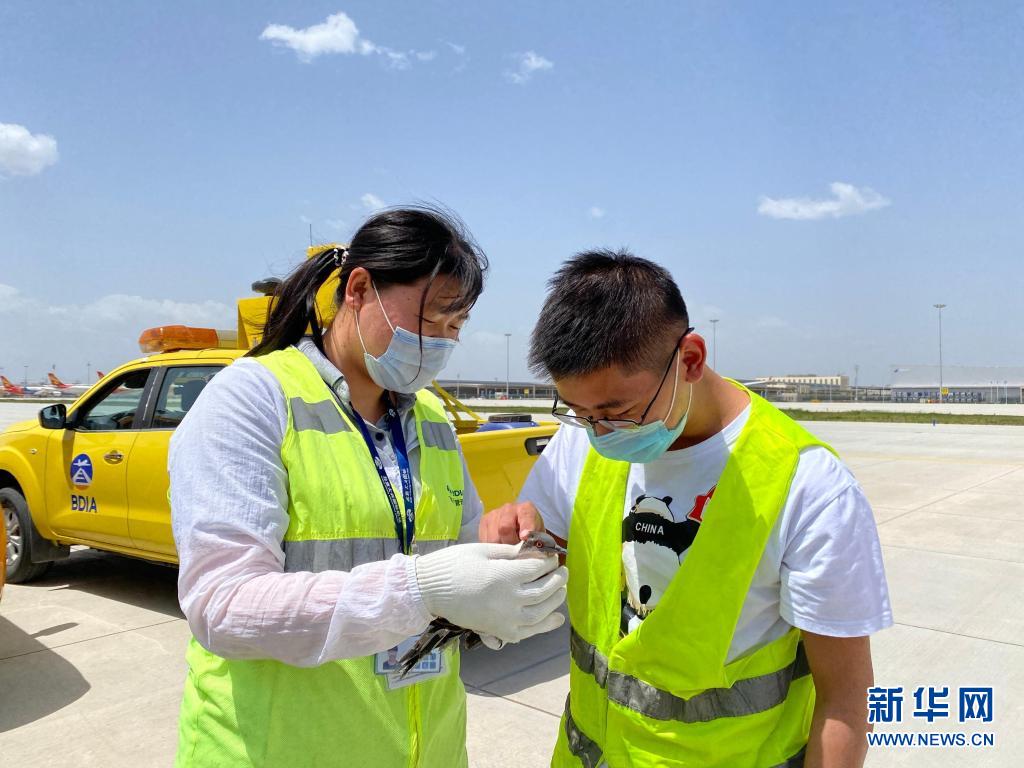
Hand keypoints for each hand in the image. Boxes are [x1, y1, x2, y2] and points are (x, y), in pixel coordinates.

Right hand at [414, 543, 566, 642]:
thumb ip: (511, 553)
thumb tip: (534, 552)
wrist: (429, 590)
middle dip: (558, 580)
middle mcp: (509, 599)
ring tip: (561, 591)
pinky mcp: (498, 631)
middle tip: (562, 572)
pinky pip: (526, 632)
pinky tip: (554, 619)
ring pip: (541, 613)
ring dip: (556, 602)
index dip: (549, 562)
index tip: (552, 557)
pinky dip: (543, 626)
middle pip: (545, 590)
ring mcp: (505, 618)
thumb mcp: (483, 550)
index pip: (538, 569)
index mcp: (505, 575)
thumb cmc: (454, 564)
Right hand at [479, 501, 544, 544]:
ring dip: (500, 549)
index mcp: (527, 509)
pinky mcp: (484, 521)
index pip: (526, 516)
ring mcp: (494, 513)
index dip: (526, 527)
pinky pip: (484, 540)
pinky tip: (498, 547)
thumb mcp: (538, 537)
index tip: (525, 537)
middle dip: (509, 545)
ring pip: (493, 537)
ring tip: (507, 550)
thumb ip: (534, 541)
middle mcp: (509, 508)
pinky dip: (491, 549)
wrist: (520, 527)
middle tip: (515, 552)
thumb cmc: (531, 533)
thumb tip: (526, 548)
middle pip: (504, 528)